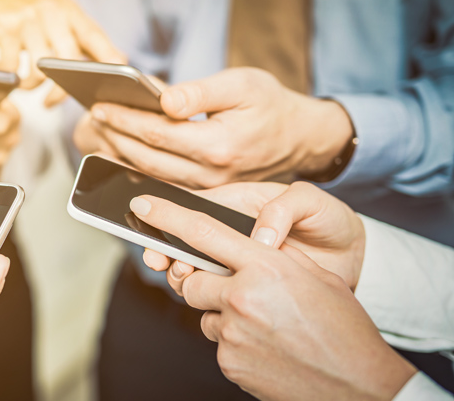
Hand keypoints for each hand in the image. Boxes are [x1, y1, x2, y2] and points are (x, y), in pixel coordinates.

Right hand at [0, 0, 124, 104]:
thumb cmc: (21, 13)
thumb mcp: (54, 17)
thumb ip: (80, 37)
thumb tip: (117, 59)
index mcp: (69, 10)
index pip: (95, 36)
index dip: (109, 59)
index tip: (114, 82)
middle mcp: (52, 11)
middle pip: (69, 59)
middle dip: (61, 90)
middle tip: (52, 102)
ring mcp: (28, 18)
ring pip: (40, 69)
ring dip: (32, 86)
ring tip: (26, 85)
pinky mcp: (5, 27)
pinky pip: (13, 68)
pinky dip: (10, 79)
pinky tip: (7, 74)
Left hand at [86, 67, 353, 187]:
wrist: (300, 136)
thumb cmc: (270, 105)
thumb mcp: (241, 84)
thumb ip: (200, 92)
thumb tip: (163, 99)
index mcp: (218, 145)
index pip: (156, 133)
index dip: (124, 119)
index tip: (100, 106)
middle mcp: (211, 174)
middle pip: (147, 158)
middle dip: (115, 136)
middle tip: (92, 118)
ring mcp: (208, 188)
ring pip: (152, 175)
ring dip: (122, 154)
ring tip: (100, 132)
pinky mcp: (206, 191)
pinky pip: (165, 182)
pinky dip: (140, 167)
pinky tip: (123, 151)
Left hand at [130, 195, 415, 400]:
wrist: (358, 384)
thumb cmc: (342, 326)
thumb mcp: (313, 276)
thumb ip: (270, 257)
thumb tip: (241, 248)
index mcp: (265, 267)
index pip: (202, 232)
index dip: (166, 215)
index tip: (142, 205)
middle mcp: (242, 297)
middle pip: (191, 280)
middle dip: (204, 283)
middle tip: (235, 291)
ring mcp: (233, 333)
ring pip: (205, 314)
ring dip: (225, 315)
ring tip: (264, 324)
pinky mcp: (229, 363)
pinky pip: (218, 343)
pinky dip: (236, 342)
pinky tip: (265, 346)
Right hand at [140, 181, 365, 292]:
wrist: (356, 263)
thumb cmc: (332, 223)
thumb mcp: (316, 204)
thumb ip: (287, 208)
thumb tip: (260, 237)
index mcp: (238, 206)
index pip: (195, 208)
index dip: (168, 215)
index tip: (150, 224)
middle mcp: (231, 236)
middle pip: (185, 243)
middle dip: (166, 253)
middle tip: (164, 264)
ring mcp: (236, 265)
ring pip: (195, 271)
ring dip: (182, 277)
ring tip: (186, 280)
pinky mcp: (245, 291)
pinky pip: (217, 295)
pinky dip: (205, 300)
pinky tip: (207, 302)